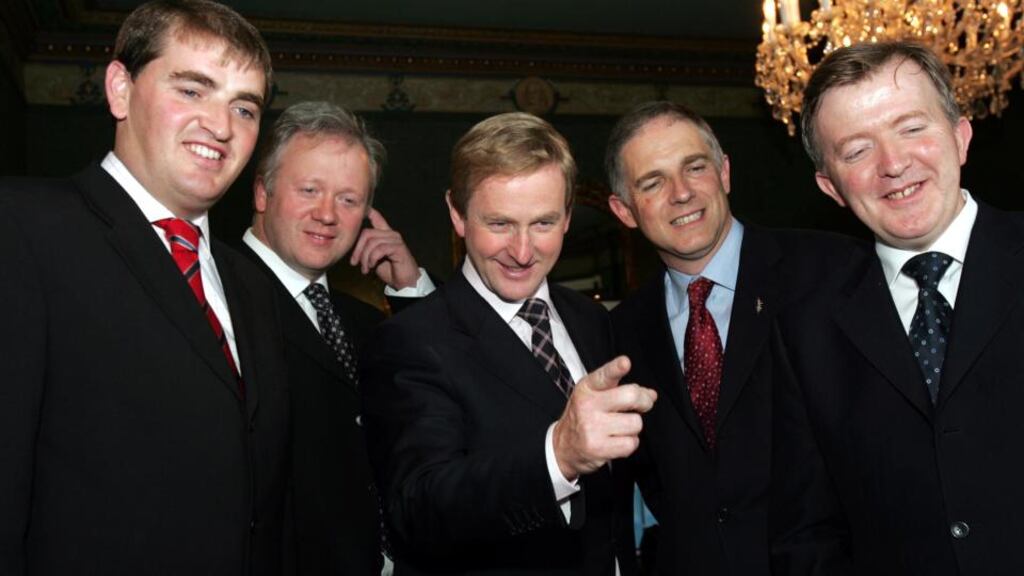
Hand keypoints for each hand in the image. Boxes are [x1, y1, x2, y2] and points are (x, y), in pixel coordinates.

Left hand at [350, 208, 420, 289]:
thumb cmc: (390, 270)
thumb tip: (355, 246)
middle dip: (358, 249)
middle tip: (355, 263)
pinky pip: (379, 249)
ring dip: (365, 258)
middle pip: (367, 233)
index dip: (370, 212)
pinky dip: (372, 259)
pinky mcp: (399, 247)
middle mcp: (391, 234)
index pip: (378, 219)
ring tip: (365, 268)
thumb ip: (367, 249)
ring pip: (372, 242)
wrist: (404, 282)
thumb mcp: (374, 258)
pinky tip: (372, 266)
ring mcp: (395, 240)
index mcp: (385, 235)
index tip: (364, 209)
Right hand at [552, 355, 656, 480]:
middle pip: (631, 396)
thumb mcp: (595, 396)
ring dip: (633, 427)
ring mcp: (592, 427)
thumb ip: (621, 390)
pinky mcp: (598, 448)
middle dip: (644, 401)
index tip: (625, 362)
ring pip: (635, 423)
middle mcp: (588, 405)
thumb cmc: (584, 417)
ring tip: (619, 428)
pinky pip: (631, 443)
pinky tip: (616, 441)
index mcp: (588, 388)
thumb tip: (651, 394)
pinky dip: (629, 443)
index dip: (616, 368)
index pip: (605, 376)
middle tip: (642, 405)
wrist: (564, 446)